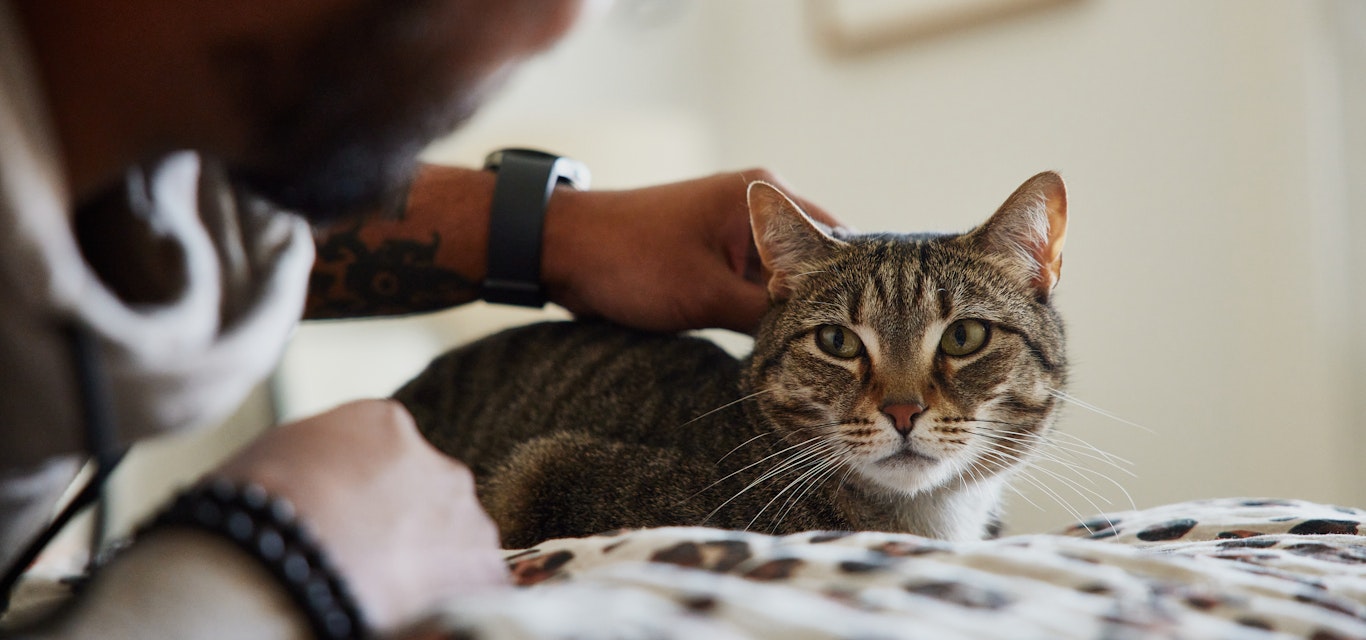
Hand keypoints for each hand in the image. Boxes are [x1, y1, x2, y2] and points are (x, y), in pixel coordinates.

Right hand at [215, 400, 506, 634]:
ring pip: (457, 541)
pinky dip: (453, 602)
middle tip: (366, 564)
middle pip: (429, 496)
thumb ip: (315, 459)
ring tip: (383, 595)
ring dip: (432, 565)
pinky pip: (477, 588)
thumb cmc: (250, 514)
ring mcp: (466, 516)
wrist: (274, 565)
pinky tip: (415, 614)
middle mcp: (437, 461)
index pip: (389, 455)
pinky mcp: (484, 570)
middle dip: (405, 527)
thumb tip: (312, 481)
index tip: (346, 525)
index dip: (365, 498)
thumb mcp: (271, 459)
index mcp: (383, 424)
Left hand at [541, 168, 844, 333]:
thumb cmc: (629, 261)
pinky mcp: (715, 258)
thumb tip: (816, 345)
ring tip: (824, 360)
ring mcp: (735, 234)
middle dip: (826, 305)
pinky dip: (765, 315)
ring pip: (786, 280)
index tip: (878, 330)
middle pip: (815, 261)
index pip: (836, 238)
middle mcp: (756, 208)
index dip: (858, 285)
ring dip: (794, 314)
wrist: (560, 251)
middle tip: (856, 356)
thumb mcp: (706, 294)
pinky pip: (756, 288)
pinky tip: (780, 350)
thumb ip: (766, 315)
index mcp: (763, 196)